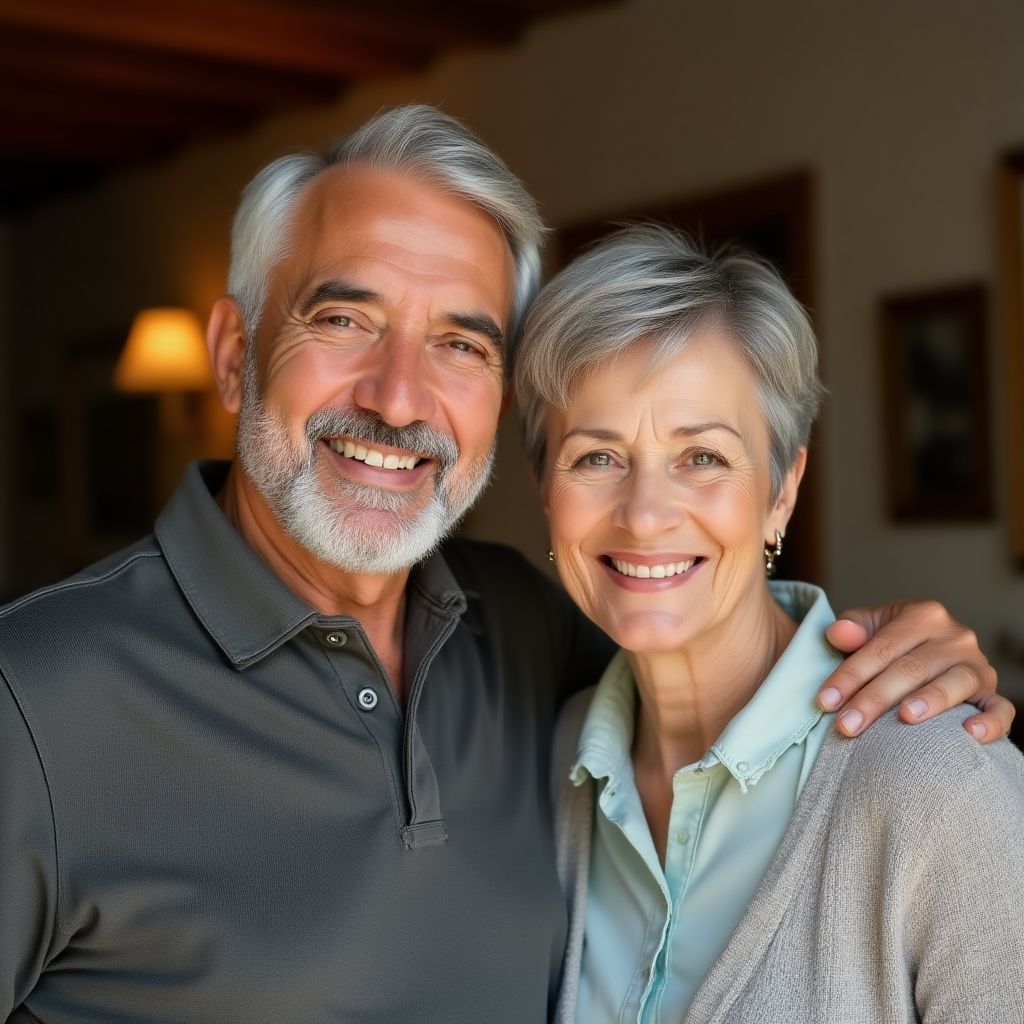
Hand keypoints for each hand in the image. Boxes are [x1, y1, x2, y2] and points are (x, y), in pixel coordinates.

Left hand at [818, 599, 1012, 742]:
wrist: (925, 651)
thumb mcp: (869, 628)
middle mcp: (955, 636)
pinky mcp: (993, 693)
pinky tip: (970, 734)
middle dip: (874, 698)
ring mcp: (977, 665)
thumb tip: (839, 633)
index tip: (825, 701)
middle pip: (911, 669)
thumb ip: (851, 630)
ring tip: (904, 718)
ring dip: (929, 701)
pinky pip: (1000, 709)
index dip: (850, 675)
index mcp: (923, 615)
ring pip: (955, 683)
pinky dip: (990, 722)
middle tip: (846, 725)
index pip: (881, 648)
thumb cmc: (889, 643)